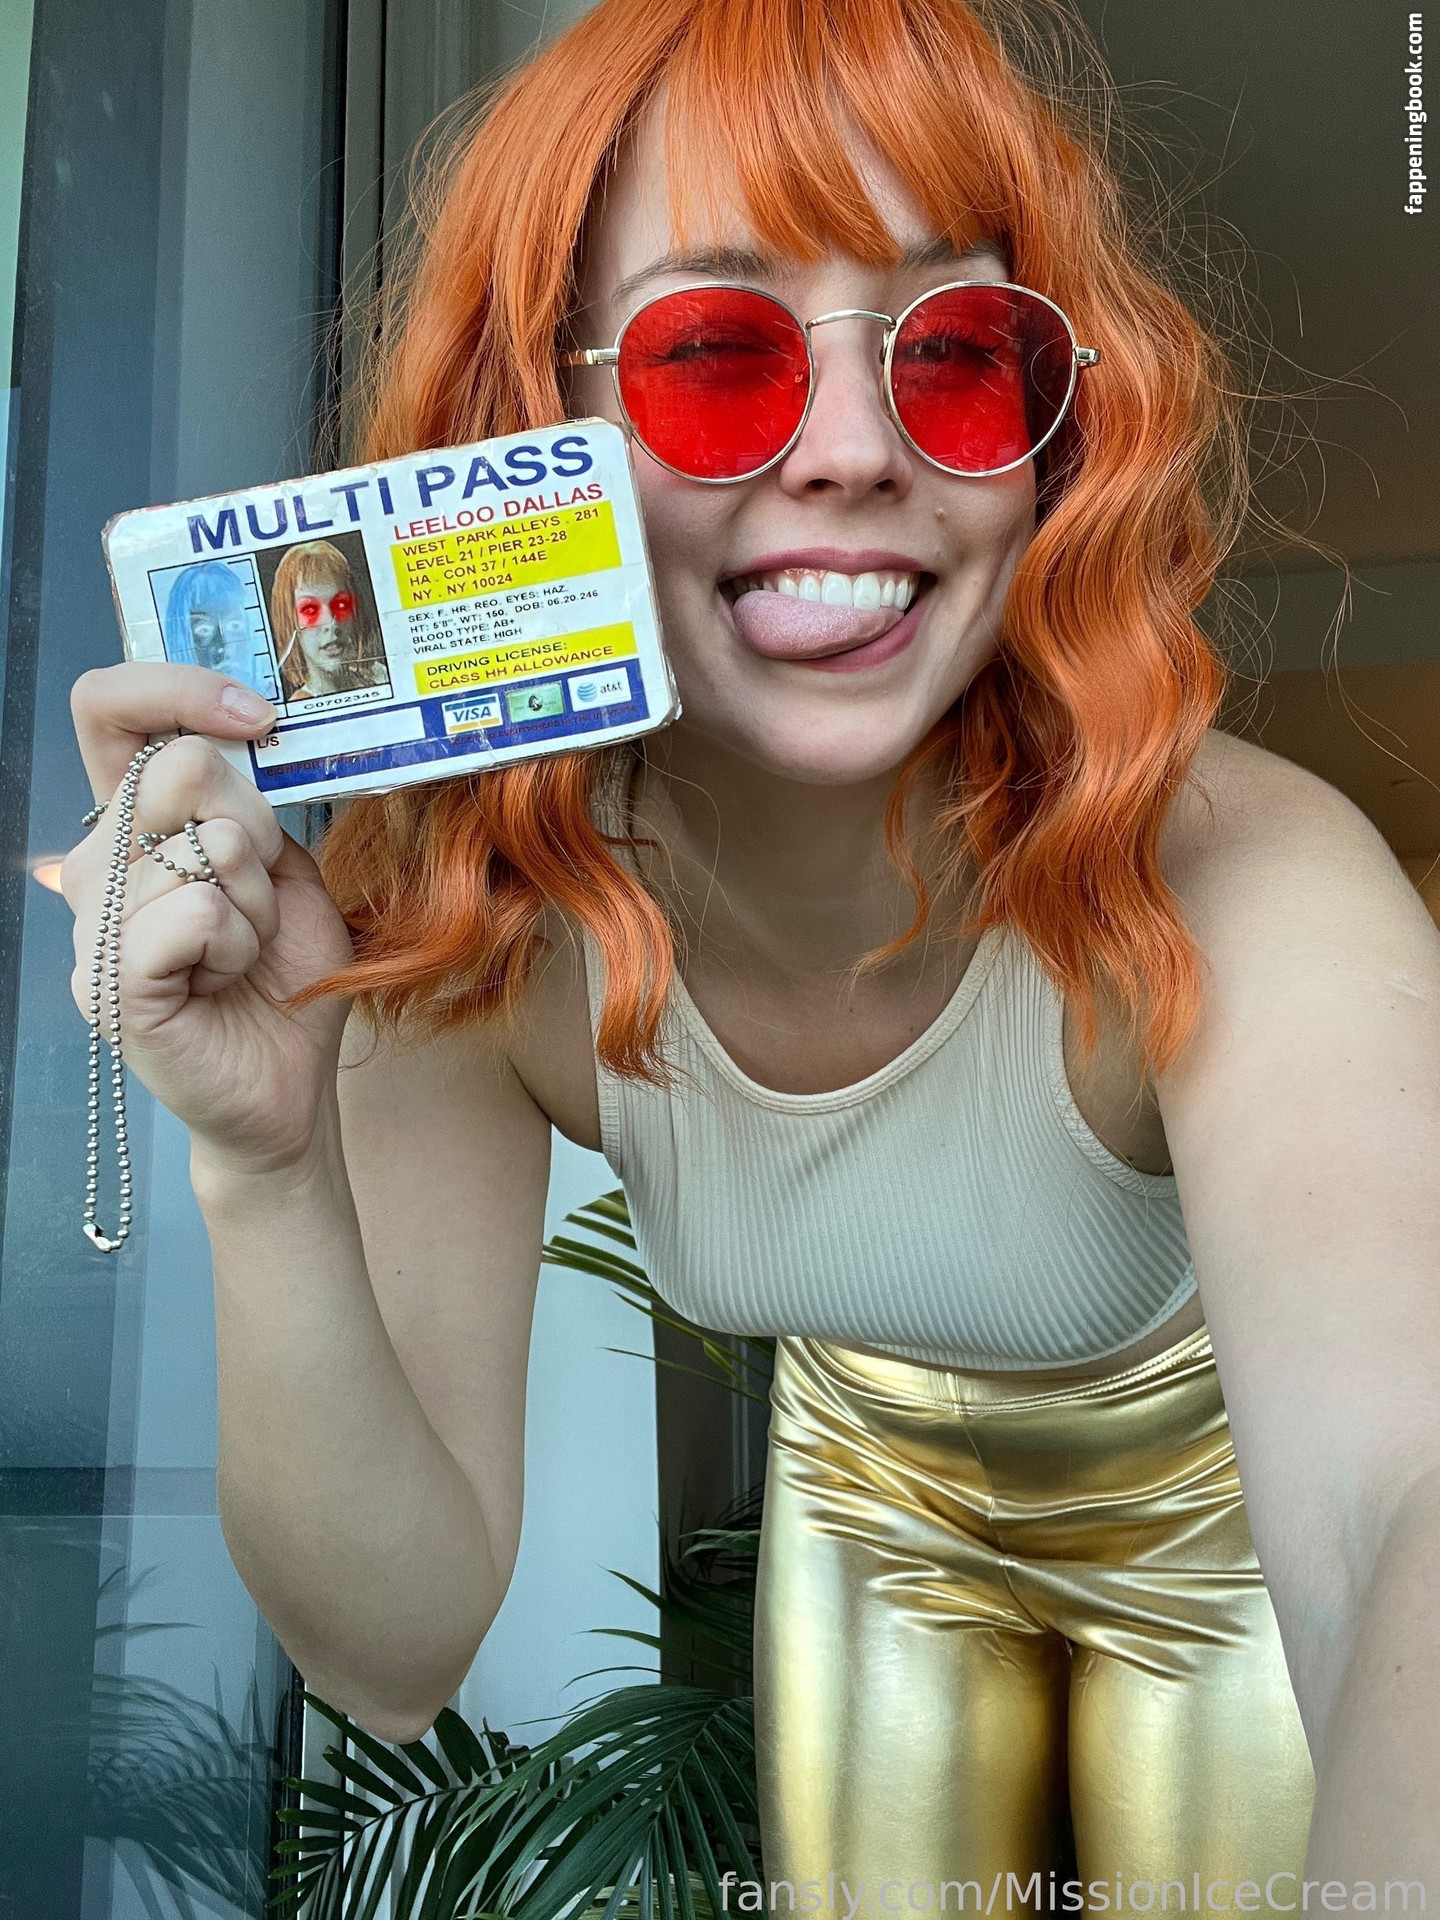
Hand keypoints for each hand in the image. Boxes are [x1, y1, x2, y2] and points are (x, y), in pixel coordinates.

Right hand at [63, 662, 357, 1175]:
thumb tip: (245, 732)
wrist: (288, 1084)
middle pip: (179, 768)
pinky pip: (192, 914)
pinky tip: (223, 979)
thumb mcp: (289, 867)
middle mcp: (99, 862)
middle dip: (255, 829)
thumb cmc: (283, 974)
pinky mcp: (112, 982)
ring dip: (256, 904)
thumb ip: (257, 801)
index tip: (257, 717)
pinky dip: (235, 943)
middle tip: (257, 899)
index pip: (110, 708)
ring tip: (242, 953)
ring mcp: (95, 923)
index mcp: (138, 822)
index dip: (179, 689)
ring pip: (202, 849)